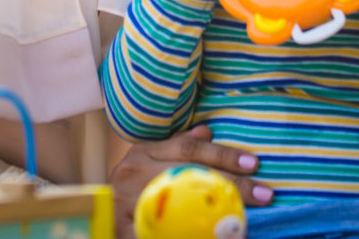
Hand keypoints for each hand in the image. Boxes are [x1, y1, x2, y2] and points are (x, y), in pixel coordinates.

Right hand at [109, 125, 270, 238]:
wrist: (93, 214)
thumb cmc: (129, 186)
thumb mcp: (148, 159)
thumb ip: (177, 147)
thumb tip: (207, 130)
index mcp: (143, 153)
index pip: (189, 149)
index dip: (224, 155)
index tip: (255, 163)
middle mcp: (133, 174)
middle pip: (190, 176)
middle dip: (232, 185)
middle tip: (265, 194)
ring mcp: (126, 203)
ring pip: (178, 209)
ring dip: (215, 216)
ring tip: (246, 224)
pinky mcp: (121, 229)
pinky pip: (159, 235)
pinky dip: (189, 236)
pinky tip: (211, 238)